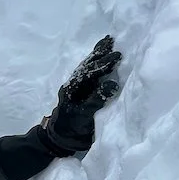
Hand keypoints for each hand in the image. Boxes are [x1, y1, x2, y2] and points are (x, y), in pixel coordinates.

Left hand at [41, 35, 120, 154]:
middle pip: (87, 64)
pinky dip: (97, 62)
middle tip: (114, 43)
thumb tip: (113, 84)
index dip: (103, 65)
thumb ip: (97, 99)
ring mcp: (77, 85)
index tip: (117, 57)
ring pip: (87, 66)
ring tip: (109, 42)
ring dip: (98, 54)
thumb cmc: (72, 128)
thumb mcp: (85, 115)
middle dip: (100, 54)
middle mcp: (73, 83)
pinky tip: (103, 56)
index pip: (89, 72)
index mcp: (72, 88)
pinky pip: (90, 72)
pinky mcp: (82, 88)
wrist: (61, 137)